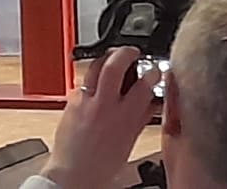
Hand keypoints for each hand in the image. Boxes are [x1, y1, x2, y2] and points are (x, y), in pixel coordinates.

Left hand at [40, 48, 158, 188]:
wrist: (73, 174)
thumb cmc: (100, 166)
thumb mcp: (128, 142)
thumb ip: (139, 119)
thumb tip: (148, 104)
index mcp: (124, 118)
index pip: (143, 86)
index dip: (152, 74)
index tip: (155, 70)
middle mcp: (103, 106)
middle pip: (114, 66)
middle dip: (125, 52)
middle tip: (132, 51)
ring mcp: (85, 101)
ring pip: (95, 67)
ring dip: (106, 58)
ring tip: (113, 58)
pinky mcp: (71, 101)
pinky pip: (83, 82)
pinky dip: (92, 80)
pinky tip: (96, 85)